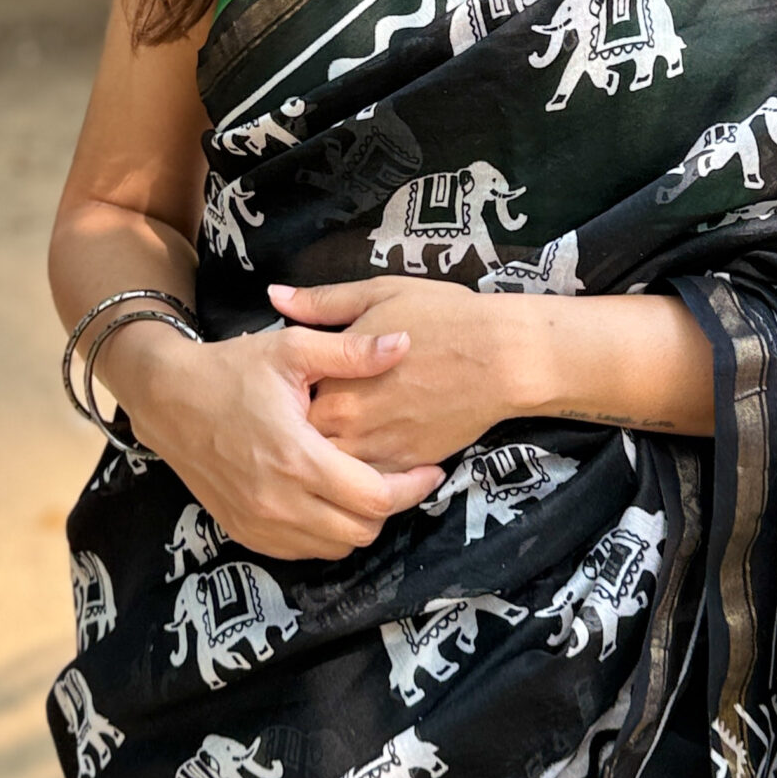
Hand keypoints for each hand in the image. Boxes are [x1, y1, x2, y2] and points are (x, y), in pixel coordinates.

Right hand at [105, 316, 443, 561]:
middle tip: (400, 474)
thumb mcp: (292, 349)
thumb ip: (351, 352)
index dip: (412, 487)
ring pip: (335, 548)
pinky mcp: (245, 531)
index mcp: (297, 456)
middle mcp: (279, 501)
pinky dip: (326, 532)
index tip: (431, 469)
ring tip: (366, 484)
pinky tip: (330, 497)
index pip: (375, 497)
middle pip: (361, 531)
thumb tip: (404, 343)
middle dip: (390, 505)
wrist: (168, 399)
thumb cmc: (232, 370)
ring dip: (358, 522)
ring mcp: (259, 523)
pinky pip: (303, 551)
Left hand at [273, 277, 528, 472]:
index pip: (286, 400)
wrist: (501, 358)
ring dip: (326, 456)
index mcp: (334, 379)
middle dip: (298, 430)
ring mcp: (377, 449)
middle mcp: (348, 422)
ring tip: (333, 433)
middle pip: (302, 440)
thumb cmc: (441, 317)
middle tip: (300, 415)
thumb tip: (275, 296)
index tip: (287, 384)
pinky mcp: (405, 467)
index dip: (283, 394)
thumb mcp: (378, 294)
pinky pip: (367, 483)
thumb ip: (322, 303)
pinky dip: (358, 473)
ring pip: (331, 469)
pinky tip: (361, 451)